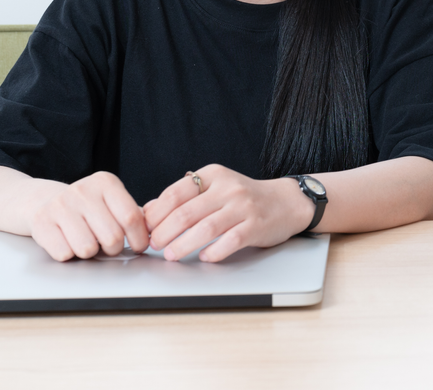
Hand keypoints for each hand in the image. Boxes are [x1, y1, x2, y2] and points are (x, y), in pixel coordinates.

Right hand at [27, 171, 149, 261]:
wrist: (43, 200)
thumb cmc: (86, 207)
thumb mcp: (112, 201)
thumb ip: (134, 213)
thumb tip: (156, 227)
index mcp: (106, 182)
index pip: (131, 217)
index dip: (139, 239)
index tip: (138, 246)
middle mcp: (83, 190)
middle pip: (112, 237)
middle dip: (113, 248)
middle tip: (107, 244)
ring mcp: (61, 205)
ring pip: (88, 249)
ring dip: (90, 253)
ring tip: (86, 240)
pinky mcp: (42, 221)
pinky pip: (65, 254)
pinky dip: (69, 255)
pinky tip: (67, 241)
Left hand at [142, 165, 313, 263]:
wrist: (286, 202)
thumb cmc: (244, 198)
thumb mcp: (214, 188)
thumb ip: (184, 197)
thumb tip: (148, 211)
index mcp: (213, 175)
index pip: (175, 193)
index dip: (156, 213)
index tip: (145, 228)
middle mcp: (227, 188)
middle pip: (186, 212)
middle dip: (164, 232)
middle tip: (154, 245)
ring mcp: (243, 207)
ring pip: (205, 228)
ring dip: (183, 245)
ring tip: (171, 255)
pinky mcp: (256, 226)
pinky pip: (230, 241)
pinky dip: (214, 251)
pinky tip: (204, 257)